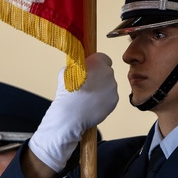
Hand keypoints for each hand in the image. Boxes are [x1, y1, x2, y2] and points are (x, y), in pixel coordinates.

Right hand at [28, 52, 117, 171]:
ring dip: (102, 87)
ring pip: (110, 84)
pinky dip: (103, 98)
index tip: (89, 70)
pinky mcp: (113, 102)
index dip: (95, 64)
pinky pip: (110, 96)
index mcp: (96, 65)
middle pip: (108, 71)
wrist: (68, 119)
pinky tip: (92, 104)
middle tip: (87, 84)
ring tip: (88, 96)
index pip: (103, 58)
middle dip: (99, 75)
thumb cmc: (64, 96)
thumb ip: (77, 67)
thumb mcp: (66, 75)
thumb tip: (82, 61)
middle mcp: (109, 76)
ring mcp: (113, 90)